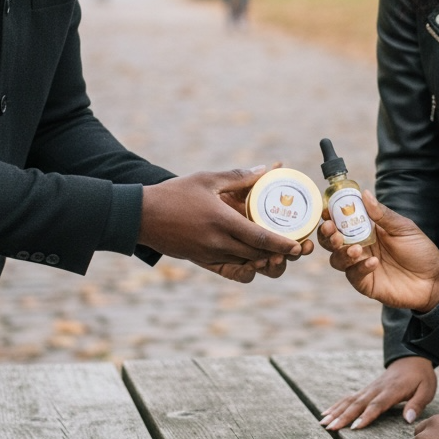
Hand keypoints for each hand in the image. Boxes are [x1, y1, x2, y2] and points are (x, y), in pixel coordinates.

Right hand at [139, 168, 309, 280]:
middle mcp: (218, 242)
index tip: (298, 245)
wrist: (140, 215)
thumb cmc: (174, 193)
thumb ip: (239, 177)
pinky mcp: (201, 261)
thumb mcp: (207, 179)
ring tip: (278, 252)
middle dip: (280, 255)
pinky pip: (229, 269)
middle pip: (258, 255)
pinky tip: (253, 258)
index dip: (283, 245)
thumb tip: (266, 168)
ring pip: (246, 264)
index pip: (261, 238)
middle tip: (296, 248)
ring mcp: (209, 255)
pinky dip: (245, 266)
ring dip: (263, 260)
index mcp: (222, 221)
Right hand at [318, 192, 438, 310]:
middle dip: (327, 235)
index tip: (327, 211)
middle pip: (332, 241)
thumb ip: (382, 214)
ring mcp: (360, 265)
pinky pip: (353, 275)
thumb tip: (364, 194)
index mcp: (366, 230)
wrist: (433, 280)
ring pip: (337, 259)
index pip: (342, 221)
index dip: (331, 215)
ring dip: (342, 252)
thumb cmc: (419, 251)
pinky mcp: (365, 283)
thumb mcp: (403, 228)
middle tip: (331, 230)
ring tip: (356, 249)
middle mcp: (359, 247)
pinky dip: (360, 267)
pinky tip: (373, 263)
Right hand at [321, 356, 437, 430]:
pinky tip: (326, 413)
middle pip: (358, 404)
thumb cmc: (421, 376)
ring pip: (350, 400)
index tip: (355, 427)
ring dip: (336, 412)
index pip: (377, 404)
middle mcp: (377, 389)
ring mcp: (369, 388)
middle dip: (343, 417)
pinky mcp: (366, 390)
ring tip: (323, 423)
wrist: (412, 357)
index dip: (366, 416)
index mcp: (392, 390)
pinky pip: (349, 397)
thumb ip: (417, 404)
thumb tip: (408, 420)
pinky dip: (337, 405)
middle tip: (331, 428)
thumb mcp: (427, 389)